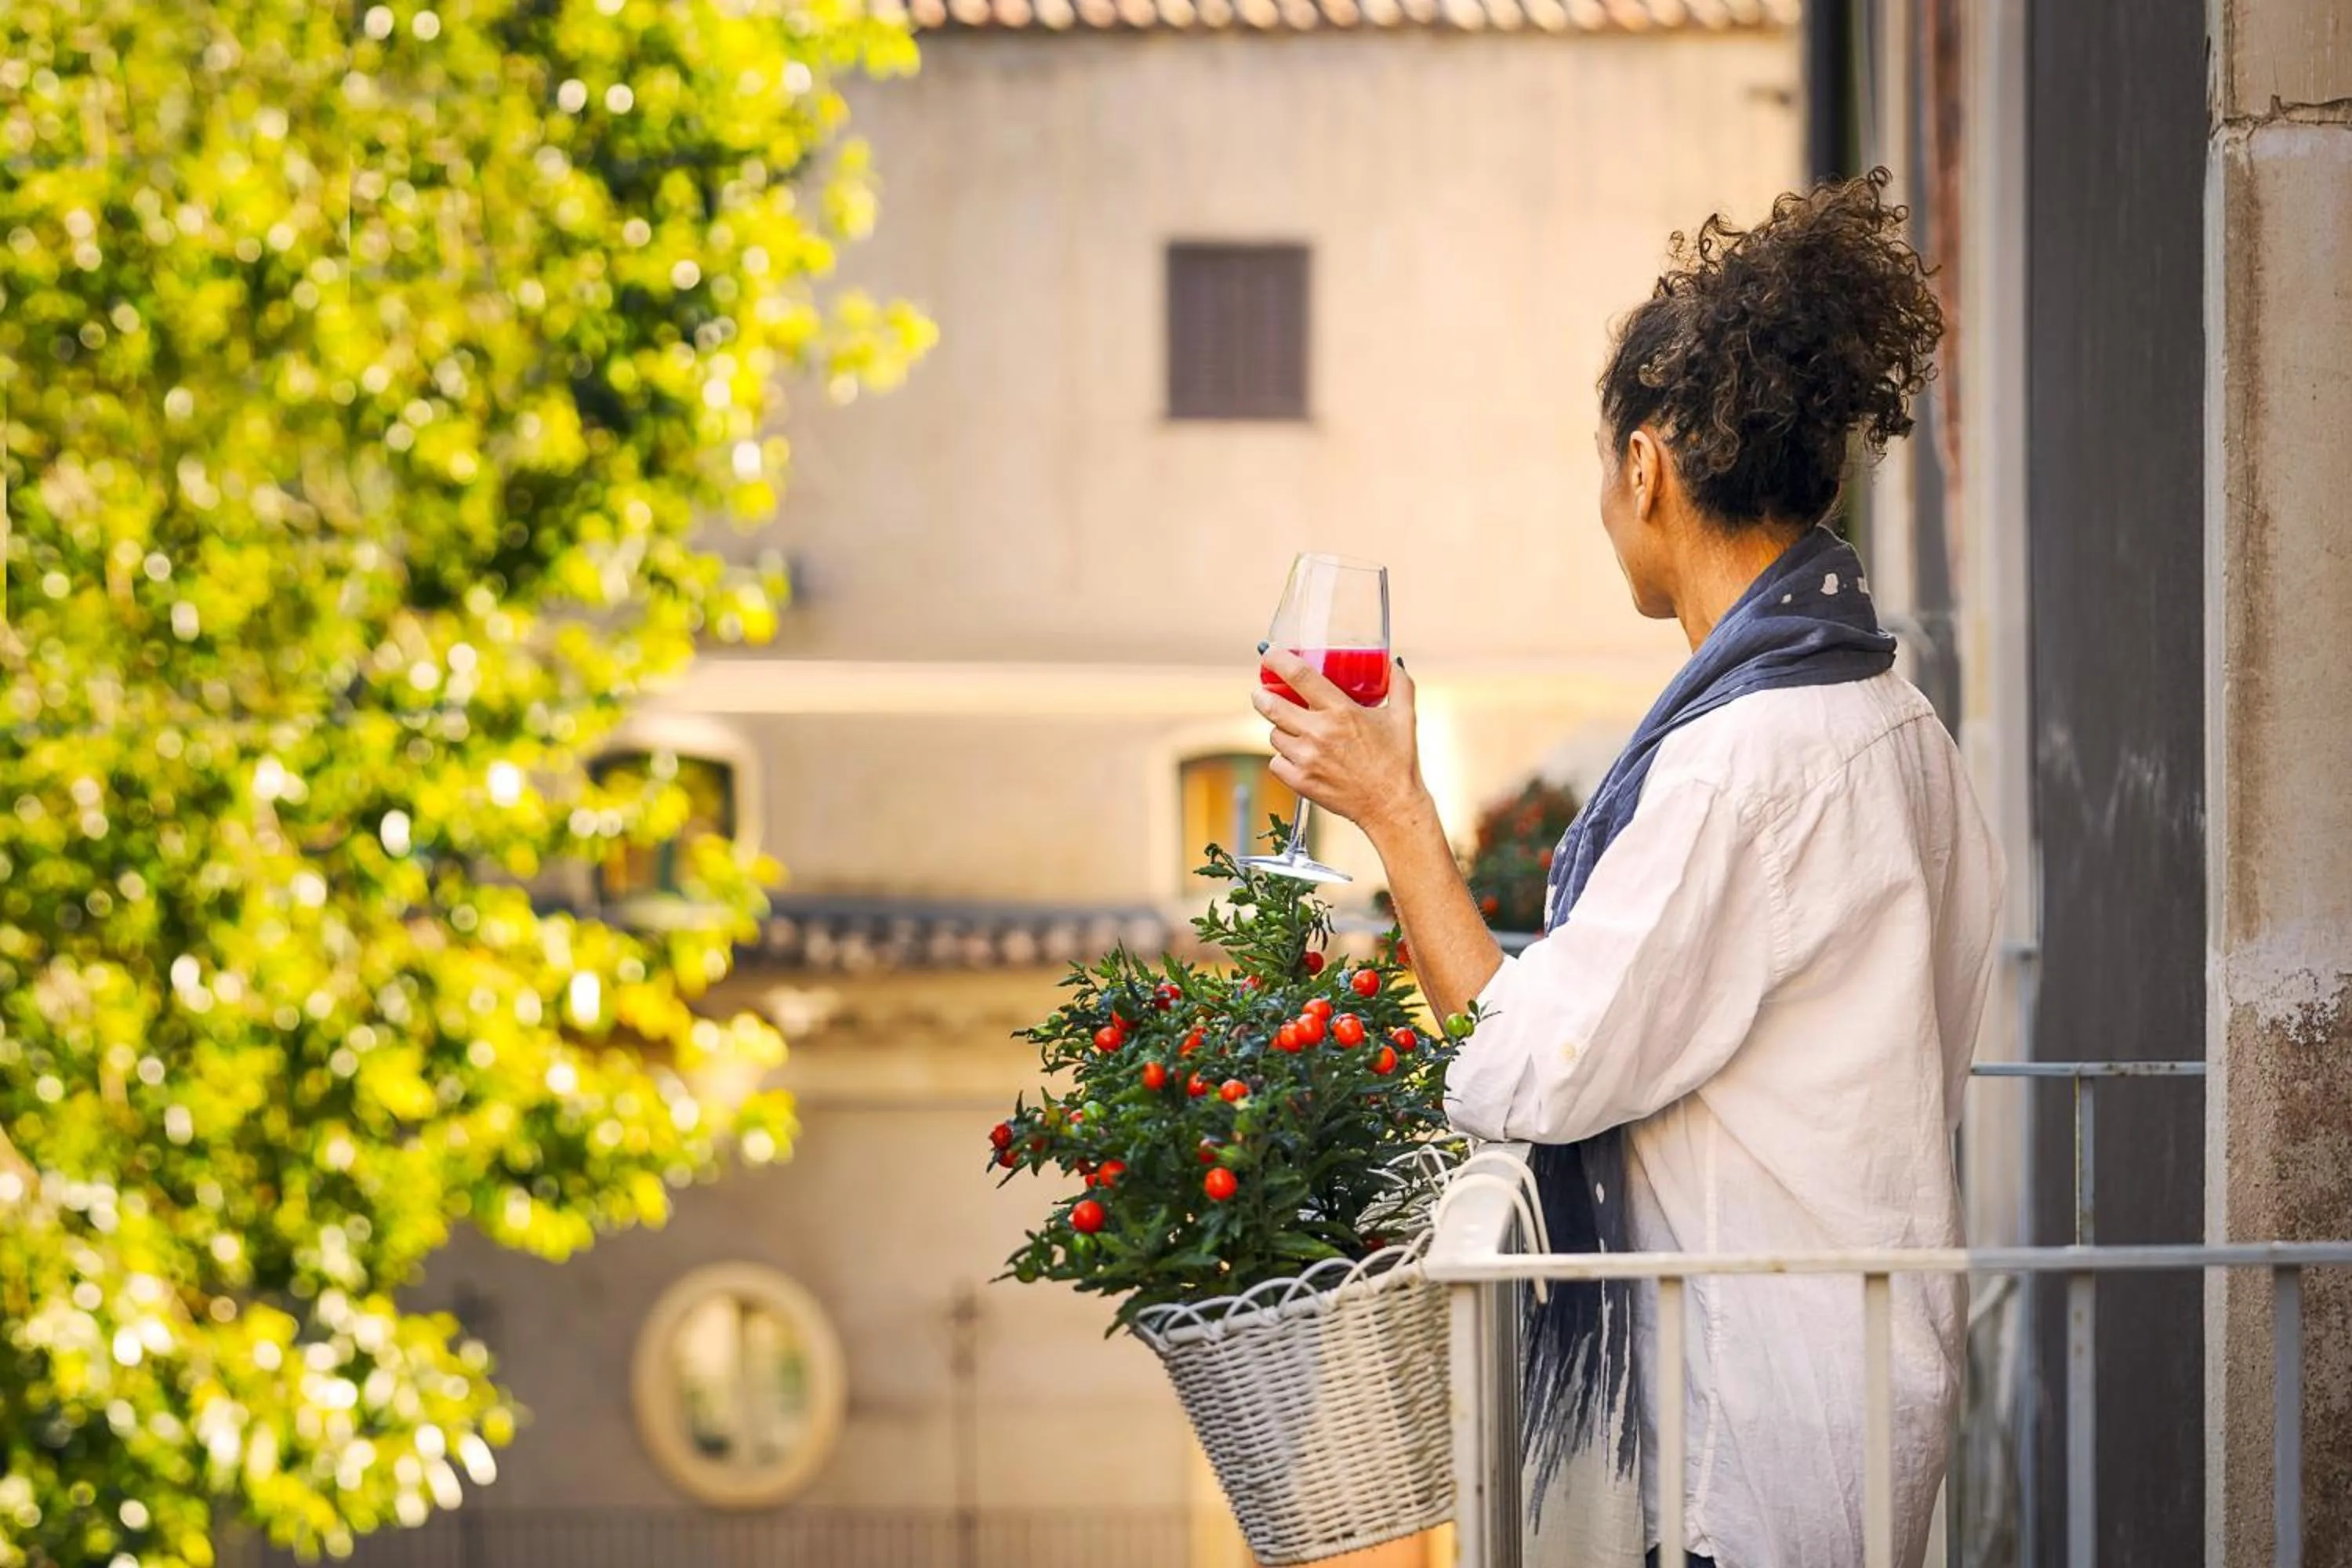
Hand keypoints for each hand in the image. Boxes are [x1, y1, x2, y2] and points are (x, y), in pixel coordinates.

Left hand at [1252, 651, 1429, 840]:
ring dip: (1279, 729)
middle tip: (1262, 692)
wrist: (1392, 807)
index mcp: (1341, 711)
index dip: (1278, 660)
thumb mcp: (1405, 717)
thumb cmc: (1399, 763)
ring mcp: (1307, 758)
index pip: (1299, 676)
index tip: (1269, 654)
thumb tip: (1394, 663)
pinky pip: (1276, 762)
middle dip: (1261, 695)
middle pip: (1271, 705)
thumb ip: (1399, 686)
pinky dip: (1283, 758)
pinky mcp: (1300, 781)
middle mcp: (1319, 732)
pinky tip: (1299, 757)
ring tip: (1293, 730)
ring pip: (1273, 734)